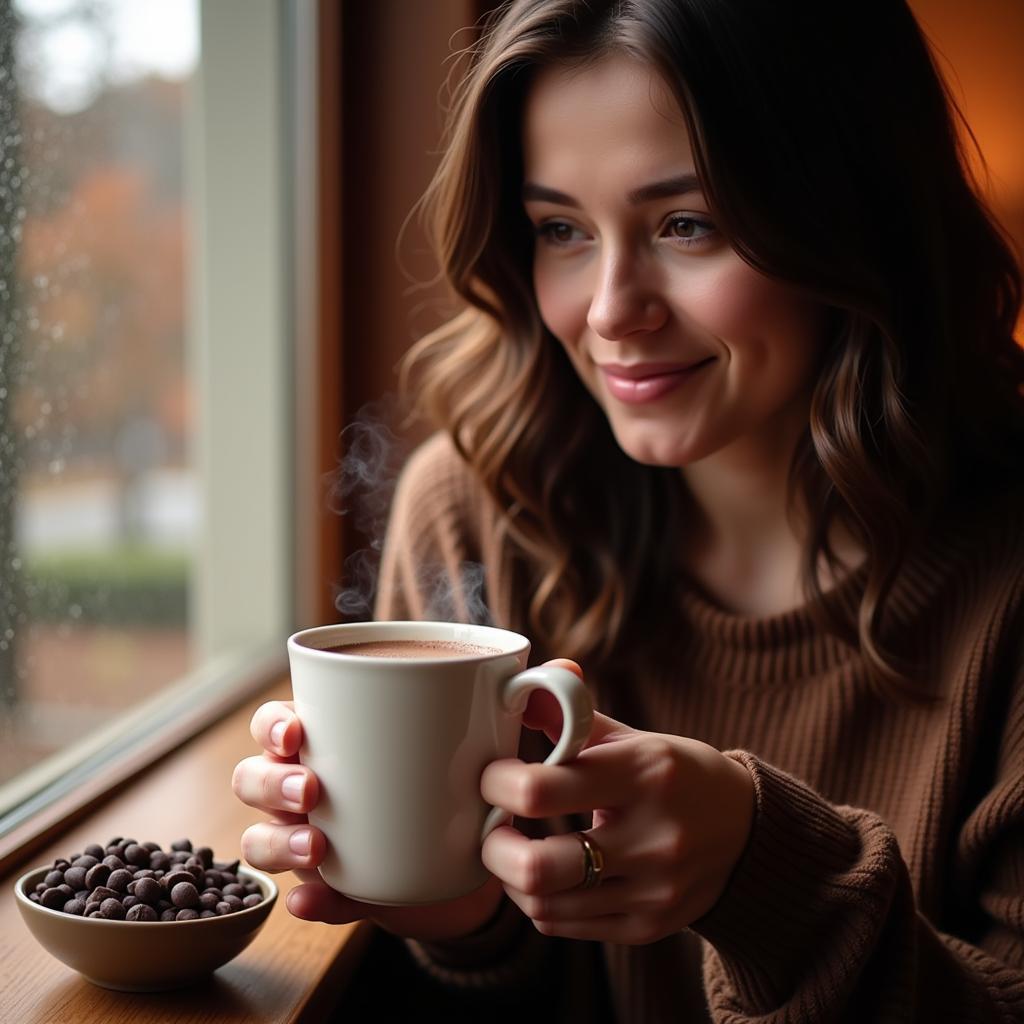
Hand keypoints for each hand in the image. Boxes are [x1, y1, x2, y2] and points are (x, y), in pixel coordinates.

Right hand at [231, 699, 503, 941]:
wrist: (477, 852)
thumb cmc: (457, 775)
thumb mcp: (462, 740)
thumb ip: (480, 711)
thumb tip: (534, 680)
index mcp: (326, 740)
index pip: (273, 723)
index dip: (271, 725)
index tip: (297, 732)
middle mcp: (306, 788)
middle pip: (252, 779)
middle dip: (271, 783)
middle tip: (312, 790)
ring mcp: (314, 840)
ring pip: (261, 840)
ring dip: (277, 843)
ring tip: (315, 847)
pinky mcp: (338, 892)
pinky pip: (310, 899)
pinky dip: (309, 901)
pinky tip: (311, 901)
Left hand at [480, 660, 754, 945]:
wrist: (748, 831)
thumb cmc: (675, 774)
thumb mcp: (633, 738)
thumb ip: (573, 714)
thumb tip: (520, 683)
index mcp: (644, 773)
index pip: (541, 788)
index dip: (498, 784)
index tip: (492, 776)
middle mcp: (652, 837)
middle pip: (537, 866)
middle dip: (493, 847)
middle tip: (490, 826)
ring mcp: (652, 889)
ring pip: (544, 903)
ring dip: (509, 876)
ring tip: (511, 849)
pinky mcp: (648, 926)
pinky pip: (564, 924)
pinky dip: (538, 900)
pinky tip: (543, 874)